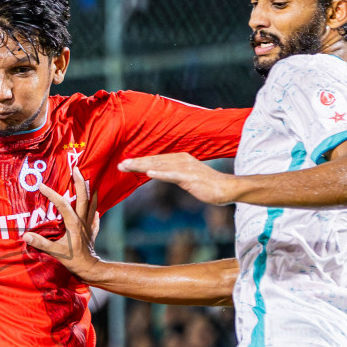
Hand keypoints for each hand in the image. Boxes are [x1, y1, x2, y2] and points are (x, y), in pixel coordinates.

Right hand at [28, 164, 102, 277]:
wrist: (90, 269)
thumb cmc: (73, 260)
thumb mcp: (55, 252)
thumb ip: (40, 243)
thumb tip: (25, 235)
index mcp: (73, 224)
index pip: (63, 204)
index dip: (52, 194)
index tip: (42, 186)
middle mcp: (82, 221)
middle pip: (83, 197)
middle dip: (80, 182)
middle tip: (76, 169)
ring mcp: (89, 225)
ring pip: (91, 204)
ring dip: (89, 191)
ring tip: (88, 180)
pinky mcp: (92, 231)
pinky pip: (95, 217)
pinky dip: (94, 211)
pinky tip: (94, 208)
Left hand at [118, 153, 240, 205]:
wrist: (226, 188)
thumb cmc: (207, 185)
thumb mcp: (186, 177)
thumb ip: (172, 173)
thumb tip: (158, 173)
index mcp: (180, 158)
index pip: (156, 159)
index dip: (140, 161)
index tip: (124, 164)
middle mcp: (181, 160)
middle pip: (155, 160)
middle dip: (136, 162)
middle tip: (120, 165)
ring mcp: (186, 168)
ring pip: (160, 165)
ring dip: (143, 166)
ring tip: (128, 166)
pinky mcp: (190, 178)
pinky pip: (173, 175)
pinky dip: (161, 173)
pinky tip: (149, 172)